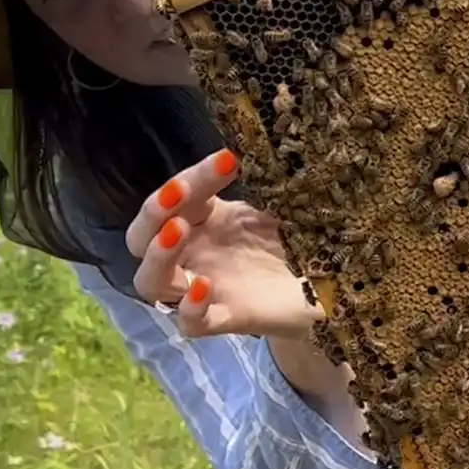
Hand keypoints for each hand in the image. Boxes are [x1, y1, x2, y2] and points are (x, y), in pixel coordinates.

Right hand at [124, 148, 320, 340]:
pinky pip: (190, 323)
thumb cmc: (292, 246)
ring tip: (178, 230)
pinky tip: (204, 286)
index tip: (228, 159)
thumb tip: (260, 146)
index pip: (177, 197)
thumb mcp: (276, 209)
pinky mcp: (224, 319)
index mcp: (202, 222)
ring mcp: (203, 289)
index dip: (193, 177)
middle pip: (142, 238)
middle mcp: (193, 255)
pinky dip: (191, 307)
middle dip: (153, 213)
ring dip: (157, 255)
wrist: (326, 291)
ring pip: (151, 282)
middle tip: (178, 193)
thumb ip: (262, 184)